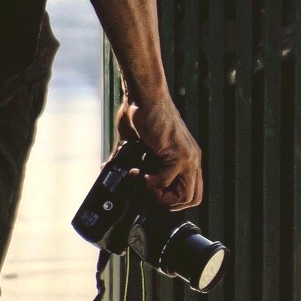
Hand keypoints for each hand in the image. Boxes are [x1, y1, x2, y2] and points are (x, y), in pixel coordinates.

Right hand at [117, 95, 203, 210]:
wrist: (144, 97)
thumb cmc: (140, 115)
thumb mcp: (137, 144)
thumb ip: (130, 160)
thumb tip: (108, 171)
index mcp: (185, 158)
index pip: (191, 192)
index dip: (170, 200)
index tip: (149, 191)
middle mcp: (191, 159)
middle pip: (193, 199)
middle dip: (167, 203)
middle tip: (148, 192)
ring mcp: (188, 157)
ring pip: (187, 196)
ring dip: (161, 195)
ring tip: (144, 181)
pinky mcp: (179, 154)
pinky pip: (167, 180)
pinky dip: (150, 181)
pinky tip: (139, 170)